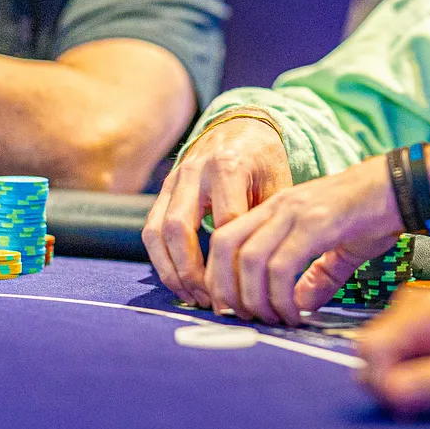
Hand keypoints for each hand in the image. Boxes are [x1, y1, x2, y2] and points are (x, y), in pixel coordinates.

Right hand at [141, 116, 292, 306]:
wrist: (241, 128)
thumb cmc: (265, 162)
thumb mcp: (278, 183)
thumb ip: (269, 221)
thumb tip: (266, 273)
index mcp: (228, 166)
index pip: (225, 222)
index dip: (231, 260)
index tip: (242, 289)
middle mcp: (194, 170)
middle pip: (180, 229)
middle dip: (192, 272)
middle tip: (210, 300)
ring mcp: (173, 179)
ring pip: (157, 232)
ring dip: (171, 271)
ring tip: (193, 297)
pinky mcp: (163, 190)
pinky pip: (151, 230)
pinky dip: (161, 260)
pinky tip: (181, 281)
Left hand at [204, 155, 398, 325]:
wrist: (404, 186)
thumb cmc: (374, 213)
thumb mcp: (338, 246)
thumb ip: (318, 275)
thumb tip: (302, 304)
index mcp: (276, 208)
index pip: (225, 238)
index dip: (218, 275)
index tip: (229, 306)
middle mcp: (279, 206)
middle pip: (224, 246)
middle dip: (225, 288)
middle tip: (241, 318)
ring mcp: (296, 213)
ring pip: (250, 259)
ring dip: (254, 298)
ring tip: (272, 319)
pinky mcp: (317, 224)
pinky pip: (282, 266)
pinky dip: (281, 297)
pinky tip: (295, 313)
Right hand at [357, 292, 429, 416]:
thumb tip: (390, 389)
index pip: (369, 348)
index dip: (387, 383)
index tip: (418, 400)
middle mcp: (416, 305)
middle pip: (371, 357)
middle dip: (401, 386)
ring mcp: (416, 316)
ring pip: (382, 365)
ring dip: (411, 387)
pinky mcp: (419, 331)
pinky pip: (398, 366)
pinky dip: (418, 383)